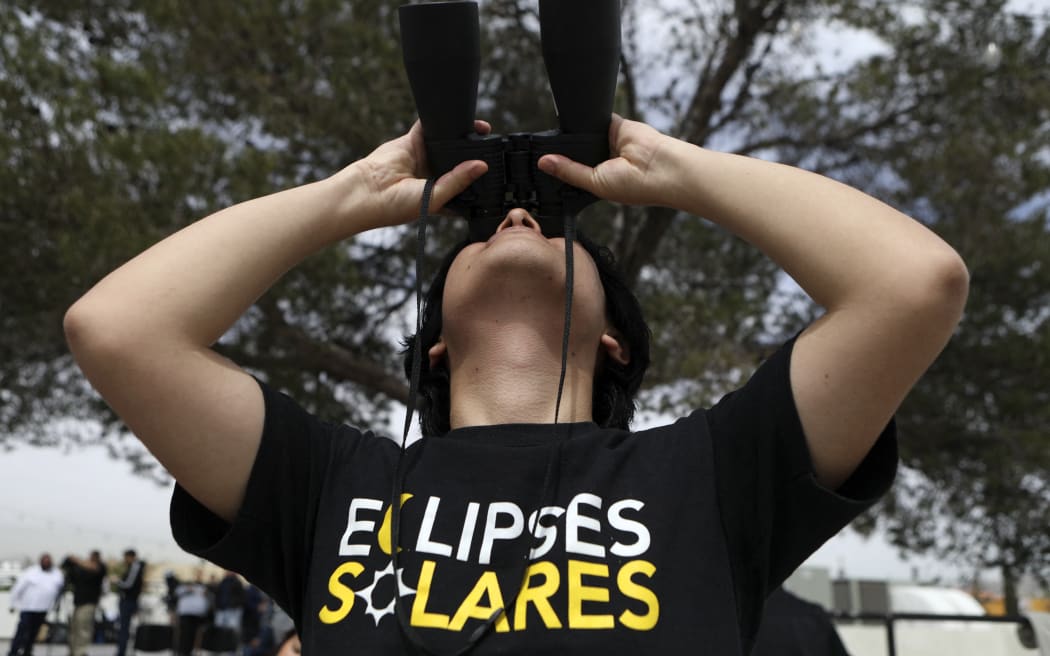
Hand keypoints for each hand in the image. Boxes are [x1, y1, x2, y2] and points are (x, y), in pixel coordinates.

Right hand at [350, 120, 490, 229]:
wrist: (366, 192)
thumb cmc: (395, 206)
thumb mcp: (434, 197)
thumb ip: (457, 181)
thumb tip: (481, 166)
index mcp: (440, 196)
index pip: (466, 186)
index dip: (479, 180)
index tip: (497, 172)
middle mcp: (434, 176)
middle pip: (459, 161)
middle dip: (474, 154)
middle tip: (493, 146)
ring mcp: (423, 158)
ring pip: (448, 143)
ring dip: (463, 136)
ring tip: (482, 130)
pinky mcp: (412, 143)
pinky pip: (429, 128)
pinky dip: (441, 121)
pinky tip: (456, 116)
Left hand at [537, 114, 682, 207]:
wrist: (661, 167)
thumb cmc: (635, 185)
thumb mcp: (595, 182)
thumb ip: (570, 171)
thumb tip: (544, 163)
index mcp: (599, 179)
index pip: (572, 171)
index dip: (558, 167)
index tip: (537, 164)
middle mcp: (603, 161)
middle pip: (575, 151)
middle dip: (562, 150)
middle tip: (537, 148)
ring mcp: (609, 142)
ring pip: (583, 134)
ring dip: (573, 134)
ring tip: (551, 133)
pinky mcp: (615, 125)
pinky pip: (596, 118)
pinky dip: (586, 118)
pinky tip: (572, 117)